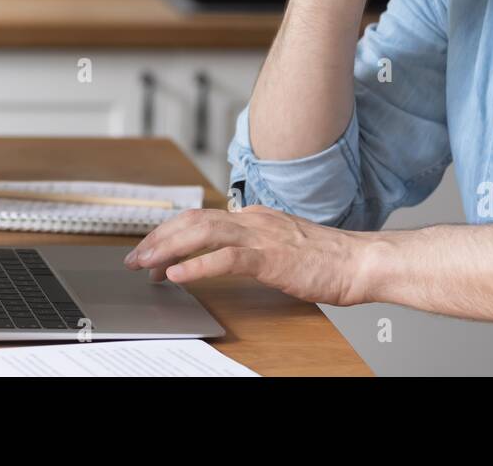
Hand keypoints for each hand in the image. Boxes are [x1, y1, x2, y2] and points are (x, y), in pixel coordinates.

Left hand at [123, 206, 375, 305]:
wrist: (359, 262)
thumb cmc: (325, 259)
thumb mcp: (280, 245)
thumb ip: (252, 245)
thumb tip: (222, 254)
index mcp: (254, 217)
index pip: (200, 217)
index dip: (169, 232)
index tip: (148, 250)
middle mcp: (252, 220)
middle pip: (193, 220)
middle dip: (158, 238)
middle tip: (134, 258)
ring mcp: (261, 236)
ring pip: (202, 233)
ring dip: (167, 249)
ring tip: (144, 263)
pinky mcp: (271, 258)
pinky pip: (226, 258)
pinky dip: (196, 266)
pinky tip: (177, 275)